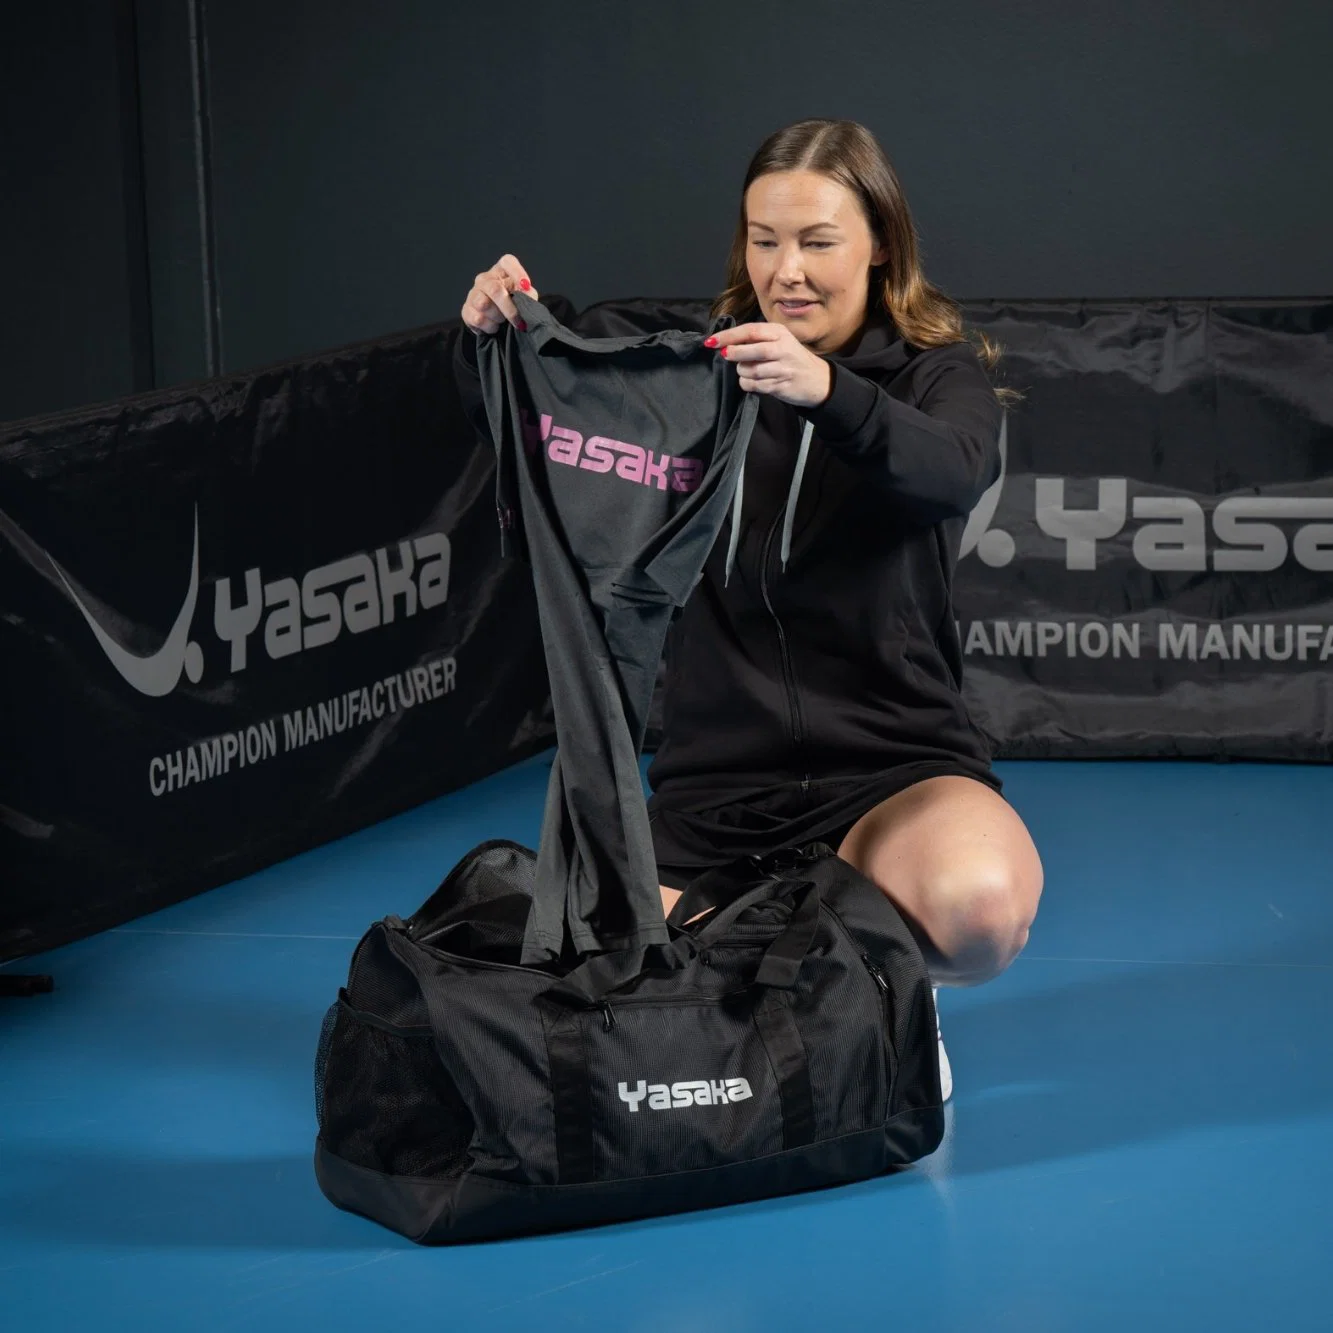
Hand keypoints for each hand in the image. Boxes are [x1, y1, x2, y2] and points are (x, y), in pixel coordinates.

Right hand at [461, 254, 538, 334]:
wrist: (498, 325)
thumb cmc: (513, 306)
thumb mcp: (525, 298)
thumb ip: (528, 294)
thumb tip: (526, 292)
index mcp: (501, 272)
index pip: (507, 262)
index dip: (517, 272)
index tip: (526, 285)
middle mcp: (485, 279)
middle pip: (494, 289)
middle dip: (509, 309)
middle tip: (517, 321)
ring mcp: (473, 294)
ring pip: (483, 304)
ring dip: (497, 317)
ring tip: (502, 321)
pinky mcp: (466, 310)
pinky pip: (477, 318)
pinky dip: (489, 326)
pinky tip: (494, 326)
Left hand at [706, 323, 831, 407]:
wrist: (817, 380)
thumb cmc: (791, 358)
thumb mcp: (778, 341)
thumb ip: (756, 340)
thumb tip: (725, 343)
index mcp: (779, 333)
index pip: (750, 331)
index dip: (728, 336)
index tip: (711, 341)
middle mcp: (783, 348)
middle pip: (752, 350)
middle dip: (734, 353)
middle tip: (726, 355)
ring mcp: (783, 368)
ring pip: (751, 370)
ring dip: (742, 371)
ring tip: (746, 369)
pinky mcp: (781, 385)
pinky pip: (755, 385)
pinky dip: (748, 384)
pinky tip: (752, 381)